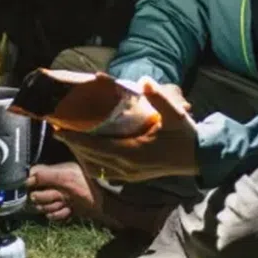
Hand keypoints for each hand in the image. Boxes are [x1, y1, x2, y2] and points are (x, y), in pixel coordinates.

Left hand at [54, 79, 198, 182]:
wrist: (199, 158)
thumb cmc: (185, 135)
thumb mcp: (175, 115)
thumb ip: (159, 99)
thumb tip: (144, 81)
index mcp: (134, 152)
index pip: (97, 146)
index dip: (77, 139)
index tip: (60, 129)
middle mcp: (128, 166)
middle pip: (92, 157)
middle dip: (73, 144)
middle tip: (58, 130)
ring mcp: (130, 174)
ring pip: (97, 166)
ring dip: (81, 154)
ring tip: (70, 140)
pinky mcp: (133, 177)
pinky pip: (106, 171)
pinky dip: (93, 163)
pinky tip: (88, 154)